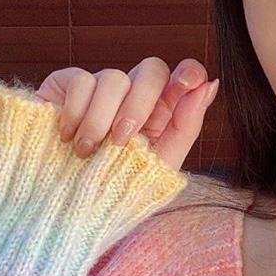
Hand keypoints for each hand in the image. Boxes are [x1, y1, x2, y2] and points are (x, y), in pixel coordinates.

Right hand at [35, 57, 219, 169]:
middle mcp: (133, 94)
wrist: (65, 206)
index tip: (187, 84)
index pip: (183, 77)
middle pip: (151, 69)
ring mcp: (100, 88)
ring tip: (86, 152)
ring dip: (101, 120)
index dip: (189, 72)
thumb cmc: (116, 187)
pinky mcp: (65, 85)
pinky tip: (67, 138)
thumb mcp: (160, 164)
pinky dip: (76, 112)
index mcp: (161, 111)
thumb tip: (210, 85)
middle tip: (120, 140)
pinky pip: (81, 80)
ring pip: (114, 77)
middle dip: (139, 105)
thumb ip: (186, 125)